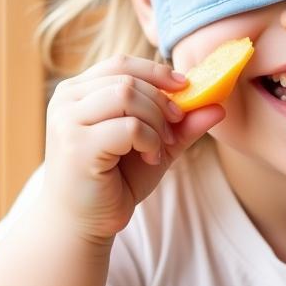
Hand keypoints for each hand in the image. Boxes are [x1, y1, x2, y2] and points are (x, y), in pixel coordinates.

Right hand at [38, 54, 224, 244]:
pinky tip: (149, 159)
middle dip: (161, 103)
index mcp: (78, 91)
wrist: (83, 222)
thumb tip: (219, 106)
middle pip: (127, 77)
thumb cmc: (115, 181)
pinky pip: (128, 126)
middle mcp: (66, 99)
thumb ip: (182, 126)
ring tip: (158, 148)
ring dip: (155, 122)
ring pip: (126, 95)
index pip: (121, 63)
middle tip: (172, 132)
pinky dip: (149, 140)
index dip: (157, 72)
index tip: (185, 89)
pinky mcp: (76, 145)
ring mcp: (67, 121)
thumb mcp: (155, 146)